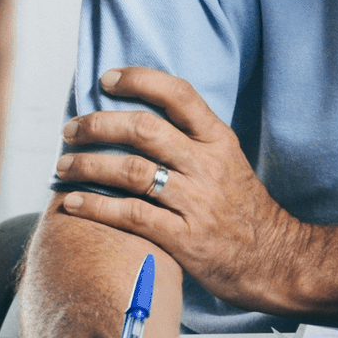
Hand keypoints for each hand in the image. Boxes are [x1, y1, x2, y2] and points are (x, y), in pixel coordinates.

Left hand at [54, 67, 316, 312]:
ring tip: (62, 165)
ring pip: (130, 171)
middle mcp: (207, 165)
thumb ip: (193, 140)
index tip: (107, 78)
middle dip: (99, 124)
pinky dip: (96, 206)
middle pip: (144, 129)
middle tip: (71, 128)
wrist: (275, 260)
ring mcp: (195, 202)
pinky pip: (130, 215)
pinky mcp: (183, 238)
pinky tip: (72, 203)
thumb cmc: (244, 209)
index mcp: (219, 141)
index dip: (139, 79)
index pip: (178, 94)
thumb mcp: (230, 162)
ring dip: (88, 165)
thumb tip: (142, 117)